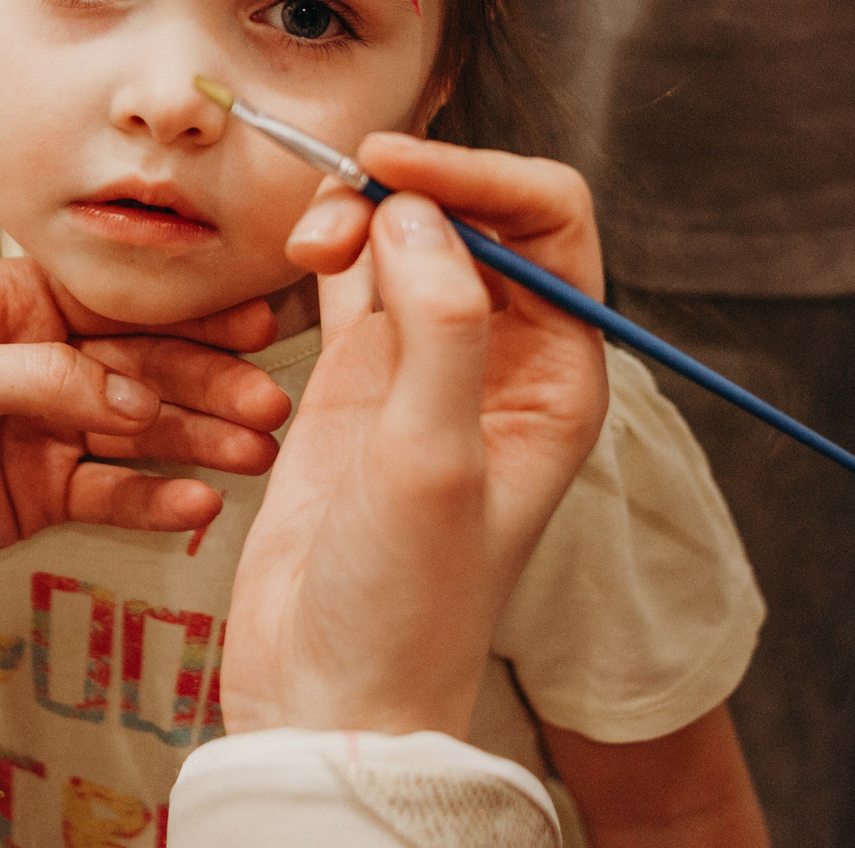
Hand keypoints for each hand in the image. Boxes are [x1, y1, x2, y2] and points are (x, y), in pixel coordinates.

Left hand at [0, 256, 289, 617]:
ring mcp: (36, 429)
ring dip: (196, 439)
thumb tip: (131, 395)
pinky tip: (197, 502)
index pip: (110, 301)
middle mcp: (30, 357)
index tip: (248, 324)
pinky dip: (153, 497)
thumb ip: (35, 380)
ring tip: (255, 452)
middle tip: (266, 403)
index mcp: (1, 302)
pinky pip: (109, 491)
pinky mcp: (34, 494)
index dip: (181, 313)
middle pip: (137, 363)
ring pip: (136, 429)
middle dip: (205, 380)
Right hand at [219, 135, 607, 739]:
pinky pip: (350, 274)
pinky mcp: (357, 374)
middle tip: (335, 197)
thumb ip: (438, 326)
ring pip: (406, 232)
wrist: (326, 691)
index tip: (392, 162)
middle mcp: (499, 354)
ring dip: (358, 212)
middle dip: (409, 186)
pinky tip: (297, 252)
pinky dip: (324, 244)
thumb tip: (413, 211)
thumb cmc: (403, 602)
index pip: (545, 222)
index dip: (475, 174)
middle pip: (472, 213)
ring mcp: (424, 360)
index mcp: (556, 371)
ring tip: (307, 245)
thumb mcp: (432, 462)